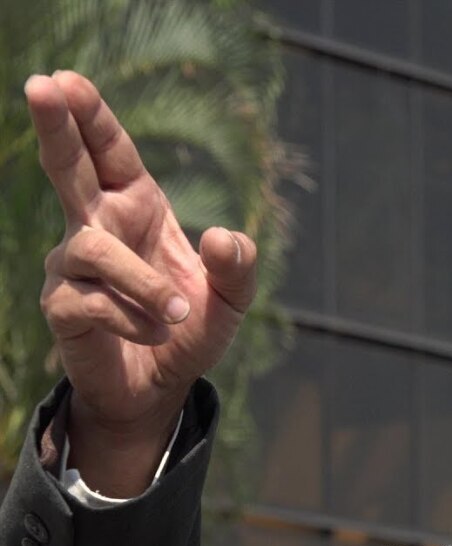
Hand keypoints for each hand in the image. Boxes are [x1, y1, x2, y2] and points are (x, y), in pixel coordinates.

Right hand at [27, 71, 257, 495]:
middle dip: (56, 127)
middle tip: (40, 84)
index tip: (66, 80)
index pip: (111, 154)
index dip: (91, 117)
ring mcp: (72, 266)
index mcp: (138, 209)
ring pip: (94, 251)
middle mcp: (98, 227)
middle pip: (69, 169)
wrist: (160, 386)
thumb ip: (238, 268)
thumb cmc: (189, 329)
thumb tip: (222, 235)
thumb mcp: (231, 300)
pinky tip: (155, 332)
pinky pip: (94, 302)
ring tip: (178, 311)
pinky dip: (136, 319)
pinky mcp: (62, 307)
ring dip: (145, 283)